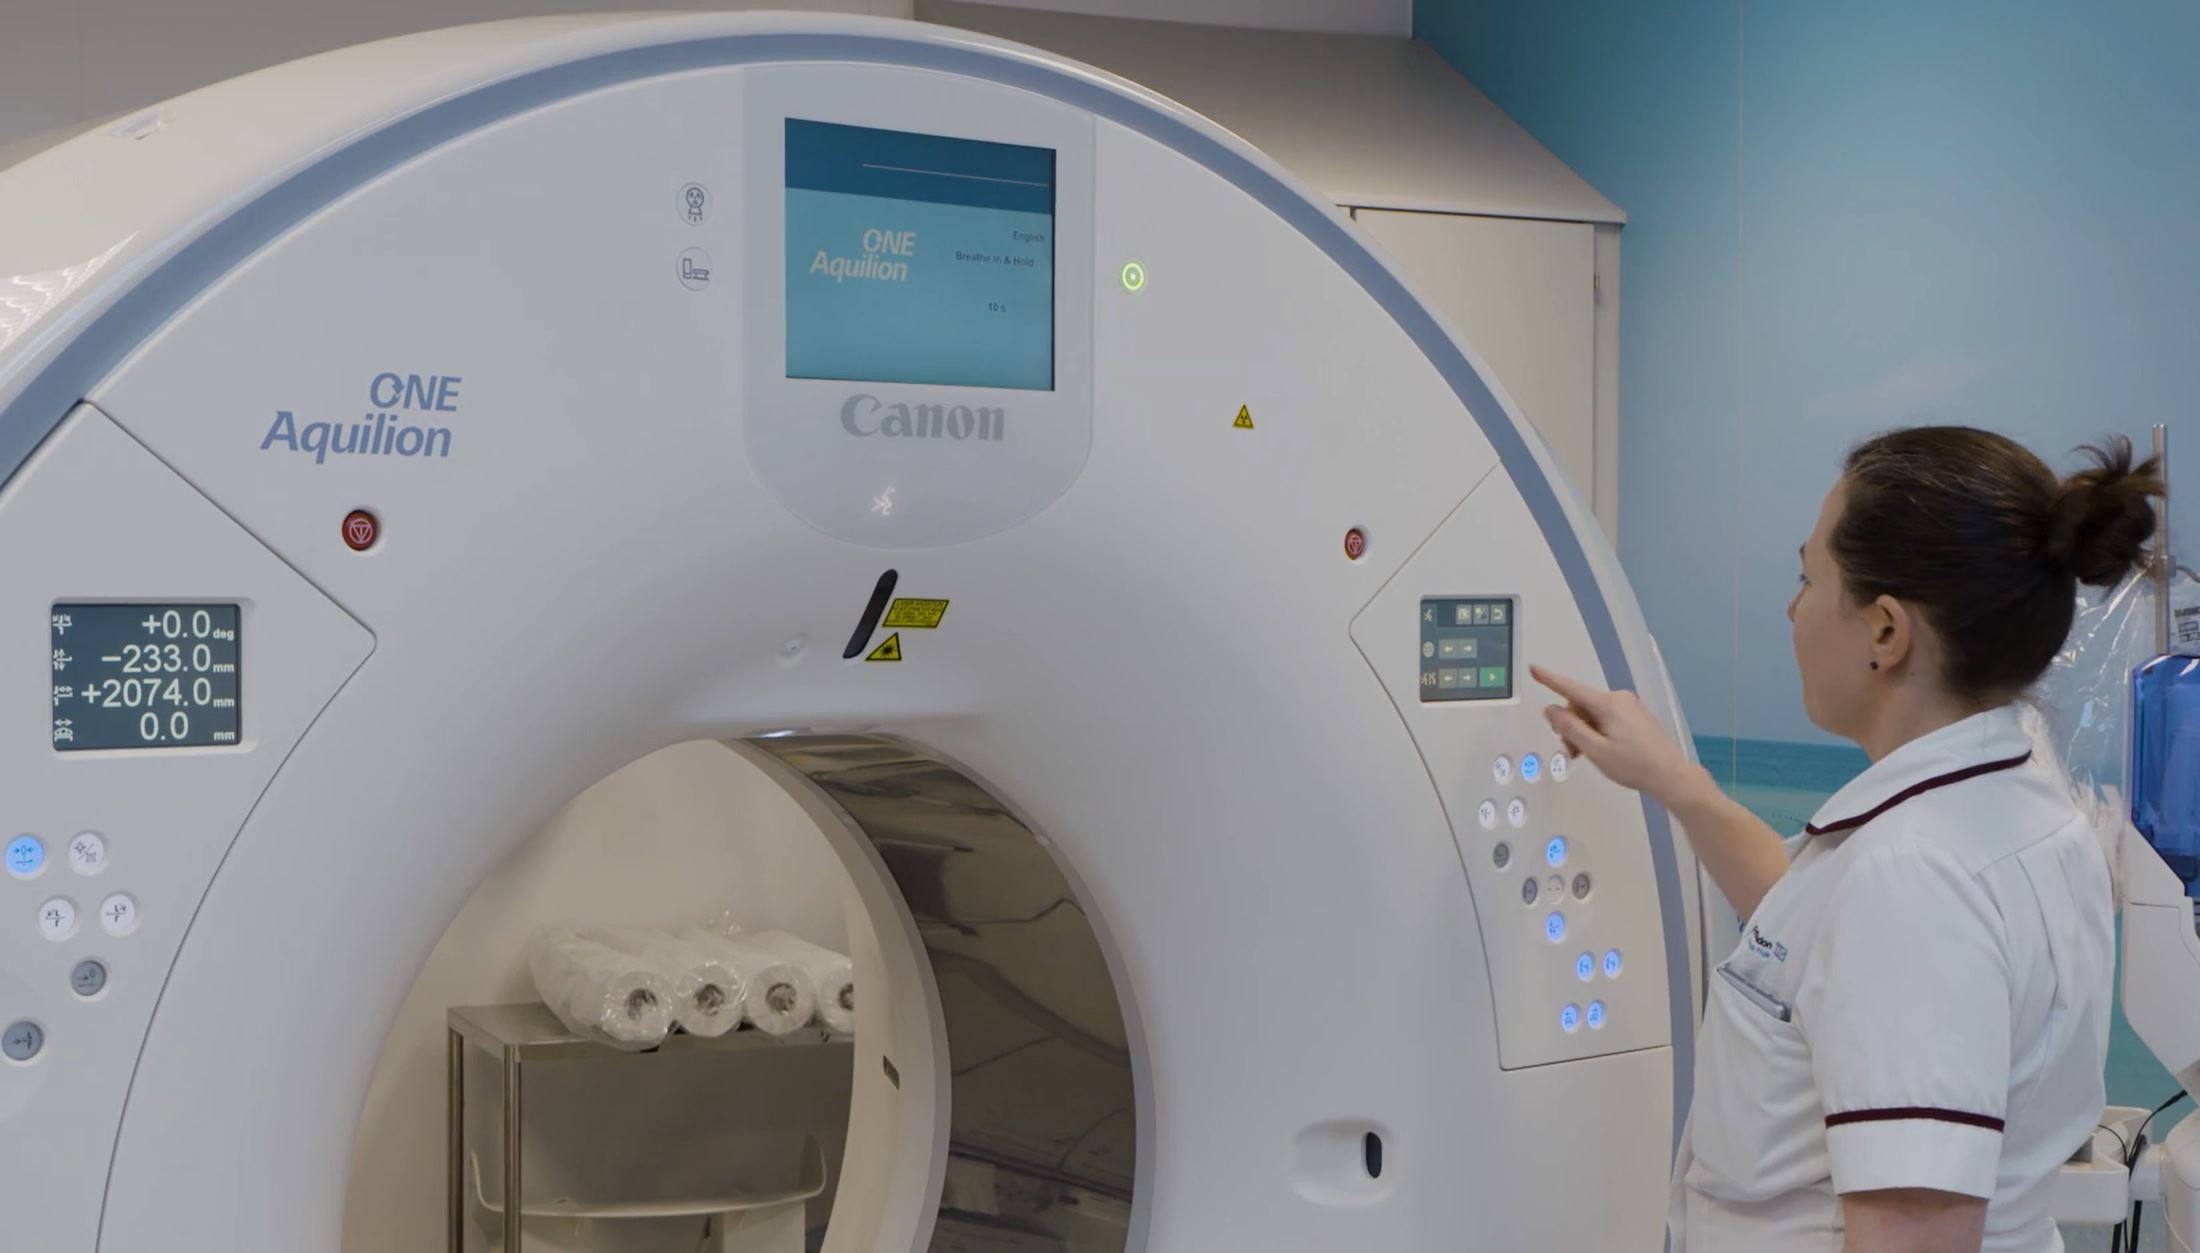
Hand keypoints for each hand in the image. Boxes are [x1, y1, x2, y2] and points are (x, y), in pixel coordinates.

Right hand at [1530, 665, 1696, 802]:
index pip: (1571, 688)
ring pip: (1593, 712)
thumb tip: (1551, 709)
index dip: (1550, 680)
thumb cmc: (1634, 765)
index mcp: (1608, 704)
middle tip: (1573, 752)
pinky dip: (1598, 730)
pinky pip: (1607, 716)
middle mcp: (1619, 698)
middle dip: (1571, 725)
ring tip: (1589, 754)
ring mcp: (1629, 705)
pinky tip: (1603, 749)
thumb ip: (1570, 728)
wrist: (1670, 775)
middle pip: (1581, 704)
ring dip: (1584, 730)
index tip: (1534, 669)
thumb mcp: (1595, 750)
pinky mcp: (1635, 714)